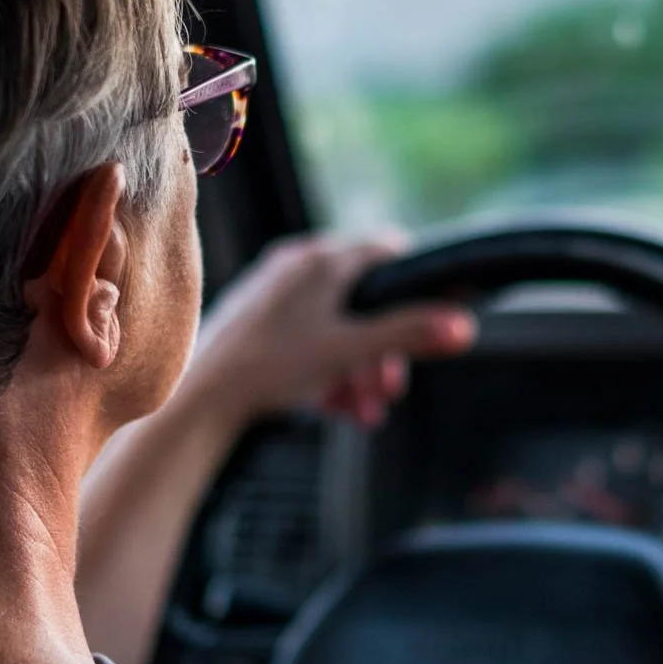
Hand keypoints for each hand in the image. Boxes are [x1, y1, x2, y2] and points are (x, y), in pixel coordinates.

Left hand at [183, 233, 475, 428]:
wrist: (201, 397)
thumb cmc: (271, 366)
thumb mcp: (353, 351)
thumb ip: (409, 335)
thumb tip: (462, 325)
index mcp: (322, 260)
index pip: (386, 253)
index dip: (415, 287)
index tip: (431, 318)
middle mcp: (295, 267)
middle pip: (362, 301)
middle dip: (383, 350)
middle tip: (390, 389)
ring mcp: (272, 294)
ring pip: (335, 326)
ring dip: (358, 369)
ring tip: (361, 409)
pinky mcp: (254, 323)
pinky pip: (307, 340)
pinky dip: (327, 370)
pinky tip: (334, 406)